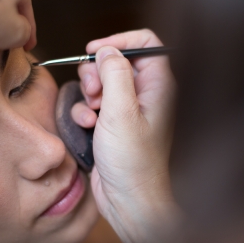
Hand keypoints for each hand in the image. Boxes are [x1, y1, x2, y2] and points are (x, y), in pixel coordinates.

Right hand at [73, 29, 180, 242]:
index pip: (145, 43)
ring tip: (91, 113)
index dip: (118, 41)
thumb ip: (114, 73)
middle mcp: (146, 94)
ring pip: (101, 82)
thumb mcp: (120, 112)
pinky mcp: (112, 123)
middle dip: (97, 72)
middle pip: (116, 60)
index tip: (95, 51)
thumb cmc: (133, 163)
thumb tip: (106, 50)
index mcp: (158, 86)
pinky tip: (86, 126)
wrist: (128, 201)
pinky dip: (85, 111)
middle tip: (94, 92)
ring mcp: (128, 109)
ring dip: (88, 94)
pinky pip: (93, 104)